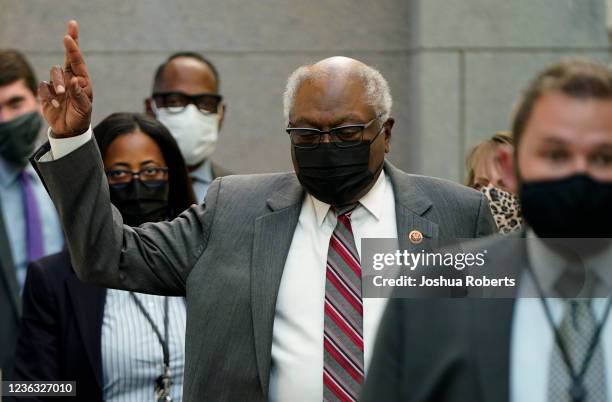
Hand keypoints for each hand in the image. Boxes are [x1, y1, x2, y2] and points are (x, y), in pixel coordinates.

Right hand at [39, 20, 92, 137]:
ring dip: (57, 83)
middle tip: (67, 37)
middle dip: (69, 44)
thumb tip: (74, 80)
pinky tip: (55, 105)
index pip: (78, 61)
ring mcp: (57, 84)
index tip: (69, 36)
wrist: (69, 130)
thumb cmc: (80, 117)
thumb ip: (78, 94)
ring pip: (54, 72)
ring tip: (62, 96)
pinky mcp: (46, 91)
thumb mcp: (83, 107)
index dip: (74, 47)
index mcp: (82, 80)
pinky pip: (44, 87)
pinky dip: (49, 95)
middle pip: (67, 57)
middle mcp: (70, 78)